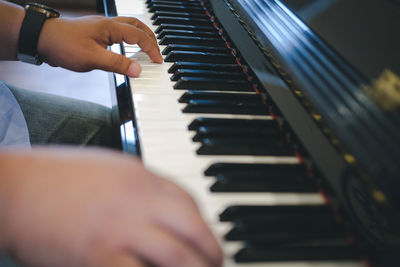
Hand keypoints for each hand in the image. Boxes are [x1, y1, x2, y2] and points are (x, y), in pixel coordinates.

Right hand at [0, 148, 221, 266]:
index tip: (208, 240)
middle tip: (217, 264)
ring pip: (175, 256)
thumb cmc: (58, 178)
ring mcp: (119, 229)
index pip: (188, 202)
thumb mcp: (110, 169)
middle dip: (211, 251)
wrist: (16, 188)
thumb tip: (164, 207)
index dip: (204, 224)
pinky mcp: (98, 256)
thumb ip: (140, 187)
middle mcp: (136, 201)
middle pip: (192, 228)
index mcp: (139, 178)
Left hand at [37, 16, 162, 76]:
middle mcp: (107, 24)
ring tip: (146, 49)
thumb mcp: (93, 58)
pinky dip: (128, 39)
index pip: (139, 36)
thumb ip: (117, 64)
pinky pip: (118, 32)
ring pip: (127, 26)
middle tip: (157, 51)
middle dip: (150, 37)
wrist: (41, 38)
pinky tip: (125, 49)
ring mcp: (100, 27)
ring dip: (140, 36)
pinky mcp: (94, 32)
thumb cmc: (64, 45)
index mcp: (110, 27)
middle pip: (137, 25)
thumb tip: (138, 70)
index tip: (158, 60)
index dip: (151, 48)